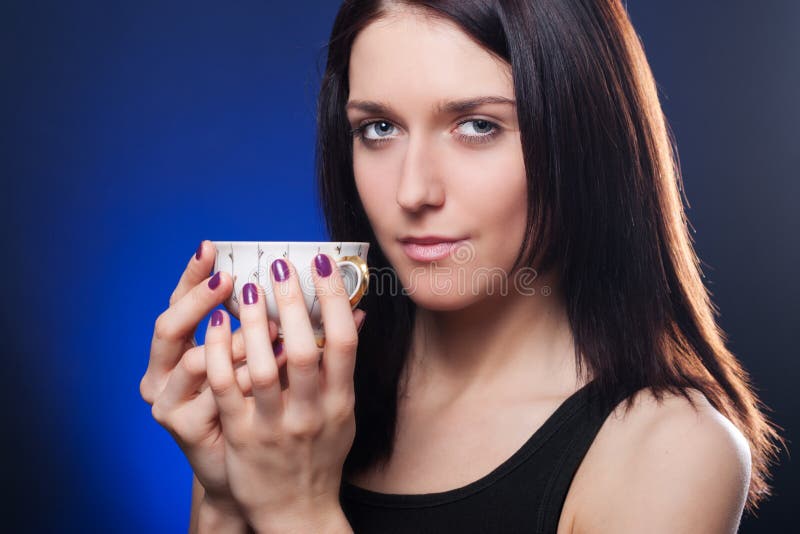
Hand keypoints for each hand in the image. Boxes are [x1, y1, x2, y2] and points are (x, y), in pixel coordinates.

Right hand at [139, 240, 285, 512]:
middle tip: (231, 279)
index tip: (212, 248)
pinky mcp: (183, 427)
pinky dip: (246, 378)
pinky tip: (274, 365)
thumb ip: (273, 326)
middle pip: (169, 325)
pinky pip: (217, 396)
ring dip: (236, 342)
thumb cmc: (257, 409)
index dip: (192, 275)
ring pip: (196, 360)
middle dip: (201, 300)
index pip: (178, 302)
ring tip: (269, 328)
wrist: (250, 475)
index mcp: (177, 349)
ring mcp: (168, 401)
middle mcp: (162, 373)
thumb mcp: (258, 362)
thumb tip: (317, 288)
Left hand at [203, 254, 363, 532]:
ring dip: (254, 323)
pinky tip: (216, 325)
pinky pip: (226, 389)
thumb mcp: (344, 412)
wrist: (296, 510)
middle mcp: (311, 413)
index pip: (344, 343)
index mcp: (340, 402)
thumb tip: (356, 314)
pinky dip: (220, 353)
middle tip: (280, 266)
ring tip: (247, 289)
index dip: (334, 299)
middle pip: (304, 350)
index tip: (321, 264)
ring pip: (262, 367)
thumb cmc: (320, 454)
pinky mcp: (241, 437)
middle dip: (292, 302)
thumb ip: (344, 366)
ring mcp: (275, 426)